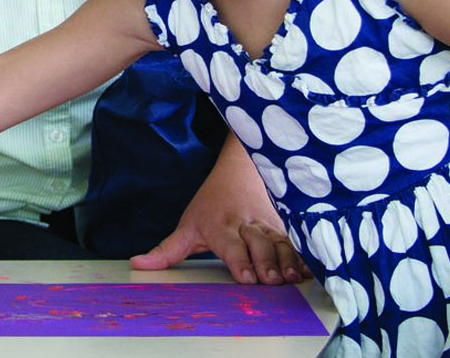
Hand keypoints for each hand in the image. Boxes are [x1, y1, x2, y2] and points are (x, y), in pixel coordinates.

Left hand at [130, 178, 311, 284]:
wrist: (239, 169)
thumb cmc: (211, 203)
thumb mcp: (186, 224)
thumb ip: (167, 250)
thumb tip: (138, 264)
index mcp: (220, 226)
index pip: (231, 245)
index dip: (240, 260)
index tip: (247, 278)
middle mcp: (245, 224)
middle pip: (258, 244)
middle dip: (266, 262)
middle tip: (272, 281)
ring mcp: (267, 224)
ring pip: (279, 241)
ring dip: (288, 260)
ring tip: (293, 277)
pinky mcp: (283, 225)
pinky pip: (295, 239)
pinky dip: (304, 252)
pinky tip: (311, 268)